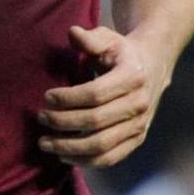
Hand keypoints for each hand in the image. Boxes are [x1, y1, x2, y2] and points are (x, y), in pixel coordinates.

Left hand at [38, 24, 170, 166]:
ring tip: (45, 143)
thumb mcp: (108, 38)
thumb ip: (90, 38)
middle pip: (95, 122)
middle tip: (41, 118)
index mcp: (132, 77)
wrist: (153, 66)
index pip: (95, 94)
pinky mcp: (137, 139)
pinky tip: (64, 156)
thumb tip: (73, 33)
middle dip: (62, 122)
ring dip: (69, 147)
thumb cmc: (122, 52)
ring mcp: (140, 125)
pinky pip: (110, 158)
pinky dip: (85, 161)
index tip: (46, 97)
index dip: (68, 99)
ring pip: (101, 145)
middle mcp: (139, 104)